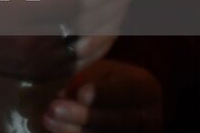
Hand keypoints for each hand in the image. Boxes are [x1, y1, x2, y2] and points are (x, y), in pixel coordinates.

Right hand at [0, 0, 133, 80]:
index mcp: (19, 12)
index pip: (75, 3)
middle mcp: (33, 42)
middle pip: (90, 26)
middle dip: (114, 7)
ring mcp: (41, 63)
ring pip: (91, 47)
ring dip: (112, 26)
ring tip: (121, 7)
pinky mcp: (45, 74)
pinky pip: (82, 61)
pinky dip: (99, 44)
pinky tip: (105, 28)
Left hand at [43, 60, 162, 131]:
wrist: (114, 104)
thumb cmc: (103, 81)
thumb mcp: (99, 72)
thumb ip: (86, 80)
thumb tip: (63, 97)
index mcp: (147, 89)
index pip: (129, 92)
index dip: (105, 94)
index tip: (81, 93)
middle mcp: (150, 117)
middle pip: (121, 121)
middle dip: (86, 116)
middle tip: (53, 108)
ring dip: (77, 131)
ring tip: (49, 120)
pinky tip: (57, 131)